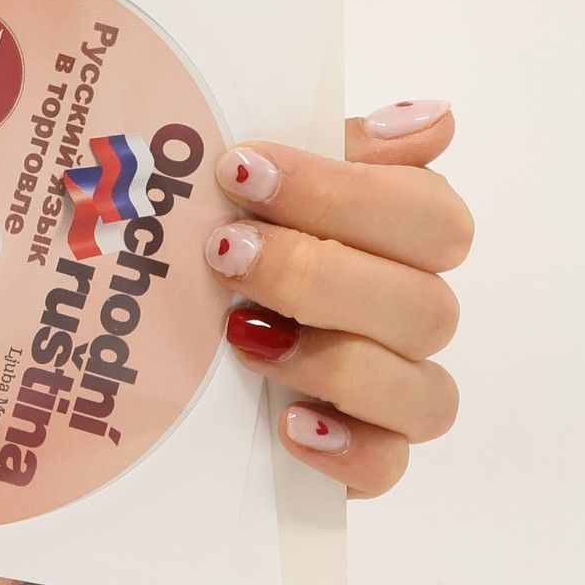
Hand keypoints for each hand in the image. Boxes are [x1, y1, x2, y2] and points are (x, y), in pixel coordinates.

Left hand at [204, 99, 470, 496]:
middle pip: (428, 306)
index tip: (242, 168)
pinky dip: (348, 450)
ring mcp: (393, 390)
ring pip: (425, 392)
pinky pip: (389, 466)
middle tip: (224, 250)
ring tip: (241, 336)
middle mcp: (409, 314)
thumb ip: (338, 143)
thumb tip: (433, 118)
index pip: (431, 215)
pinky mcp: (362, 455)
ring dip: (332, 360)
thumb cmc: (223, 231)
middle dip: (318, 275)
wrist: (151, 333)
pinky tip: (290, 425)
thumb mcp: (261, 176)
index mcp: (398, 238)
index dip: (344, 192)